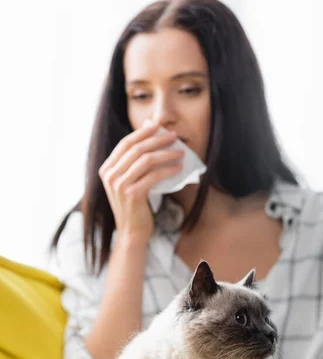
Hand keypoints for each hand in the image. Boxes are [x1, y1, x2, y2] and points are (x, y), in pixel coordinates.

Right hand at [98, 121, 183, 241]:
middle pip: (137, 148)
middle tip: (174, 136)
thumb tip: (149, 134)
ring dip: (166, 154)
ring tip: (180, 152)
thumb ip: (135, 162)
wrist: (132, 232)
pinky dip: (168, 170)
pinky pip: (154, 176)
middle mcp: (110, 175)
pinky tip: (178, 168)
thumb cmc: (134, 206)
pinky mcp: (132, 194)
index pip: (126, 143)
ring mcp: (119, 185)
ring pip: (146, 160)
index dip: (143, 132)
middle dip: (157, 139)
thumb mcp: (130, 182)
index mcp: (106, 169)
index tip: (159, 125)